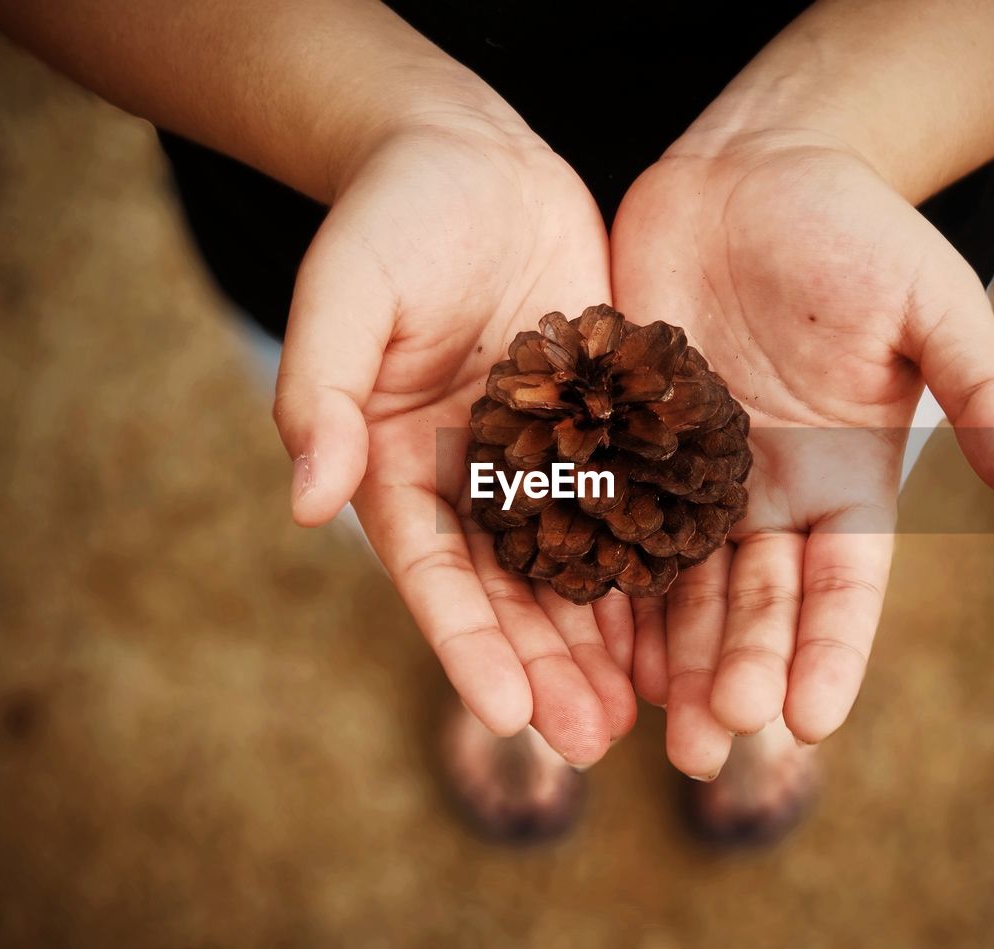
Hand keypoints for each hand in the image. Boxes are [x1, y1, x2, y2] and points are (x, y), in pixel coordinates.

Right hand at [272, 118, 635, 764]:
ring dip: (604, 641)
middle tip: (593, 744)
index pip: (435, 574)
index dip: (468, 645)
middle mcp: (473, 478)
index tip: (510, 715)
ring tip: (645, 715)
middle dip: (547, 668)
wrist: (470, 158)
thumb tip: (307, 501)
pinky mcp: (602, 422)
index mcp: (400, 464)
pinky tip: (686, 619)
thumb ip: (320, 391)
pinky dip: (652, 561)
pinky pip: (632, 501)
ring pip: (577, 565)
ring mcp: (543, 455)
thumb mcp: (345, 294)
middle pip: (511, 593)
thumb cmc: (392, 219)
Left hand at [612, 138, 993, 776]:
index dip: (830, 653)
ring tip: (643, 725)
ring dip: (666, 654)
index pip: (844, 587)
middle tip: (705, 750)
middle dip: (734, 675)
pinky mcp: (627, 437)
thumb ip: (984, 393)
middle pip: (754, 603)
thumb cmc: (858, 231)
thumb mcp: (933, 307)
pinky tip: (581, 634)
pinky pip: (609, 516)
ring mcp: (693, 473)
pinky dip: (600, 576)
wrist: (756, 170)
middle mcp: (770, 493)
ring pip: (679, 580)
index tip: (808, 722)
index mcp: (847, 478)